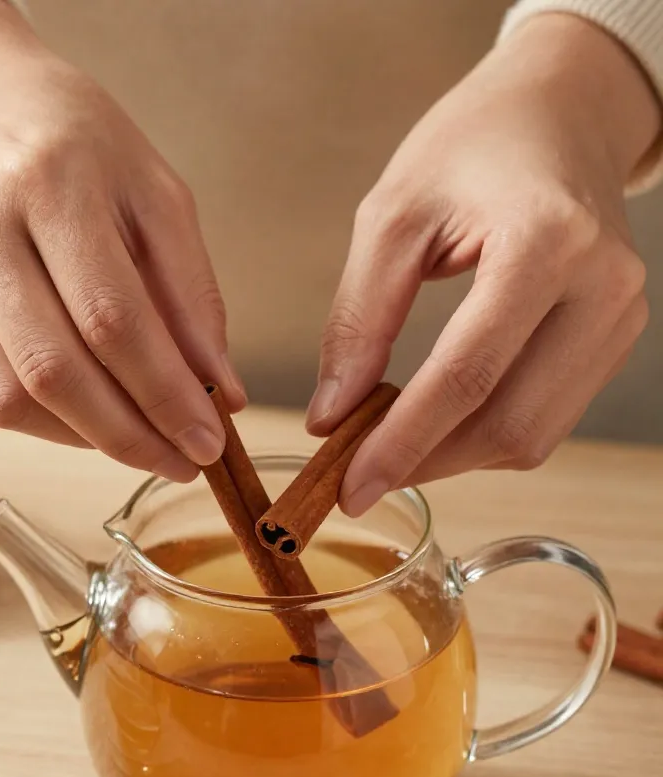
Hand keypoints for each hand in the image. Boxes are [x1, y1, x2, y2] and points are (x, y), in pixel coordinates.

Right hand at [0, 0, 244, 481]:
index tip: (209, 443)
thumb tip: (218, 391)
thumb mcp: (149, 187)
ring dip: (82, 439)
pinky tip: (78, 416)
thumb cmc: (65, 136)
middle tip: (180, 462)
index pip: (113, 320)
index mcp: (50, 180)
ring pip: (5, 397)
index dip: (165, 396)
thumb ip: (190, 288)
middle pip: (54, 371)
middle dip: (129, 436)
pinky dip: (34, 423)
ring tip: (134, 439)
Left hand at [309, 13, 659, 515]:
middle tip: (353, 474)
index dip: (403, 443)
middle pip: (509, 423)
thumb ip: (358, 322)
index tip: (349, 486)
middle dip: (426, 462)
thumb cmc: (469, 149)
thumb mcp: (391, 219)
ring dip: (453, 456)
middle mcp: (602, 286)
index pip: (467, 375)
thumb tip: (331, 417)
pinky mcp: (617, 335)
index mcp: (545, 242)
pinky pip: (548, 415)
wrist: (556, 113)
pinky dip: (484, 432)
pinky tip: (434, 420)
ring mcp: (621, 316)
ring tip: (385, 444)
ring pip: (533, 435)